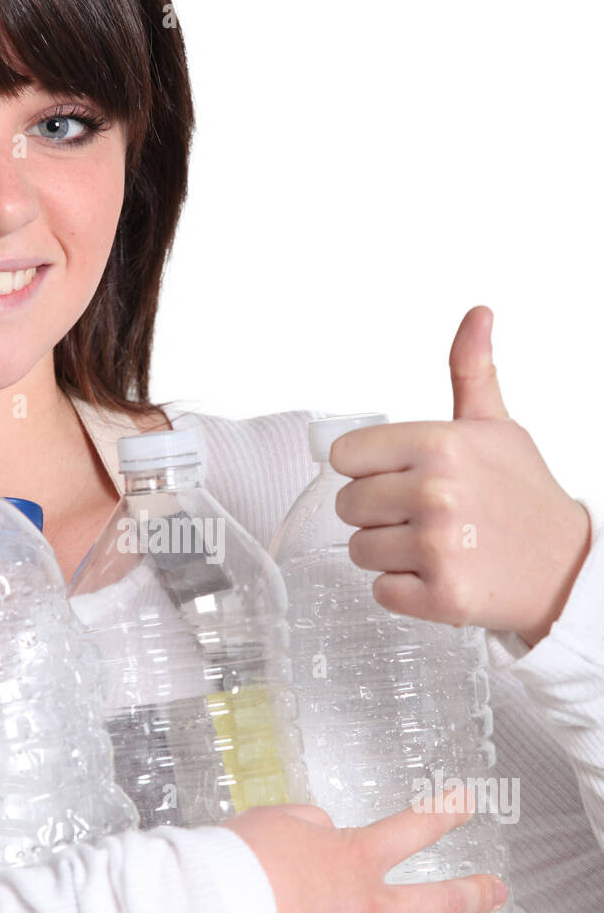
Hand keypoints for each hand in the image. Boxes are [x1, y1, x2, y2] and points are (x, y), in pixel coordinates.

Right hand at [225, 791, 505, 912]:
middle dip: (475, 893)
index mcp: (358, 858)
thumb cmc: (238, 864)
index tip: (468, 804)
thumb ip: (309, 823)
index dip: (446, 812)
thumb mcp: (276, 820)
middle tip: (496, 892)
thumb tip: (323, 832)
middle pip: (440, 902)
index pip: (416, 828)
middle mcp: (370, 909)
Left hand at [330, 306, 591, 645]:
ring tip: (434, 546)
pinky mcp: (439, 596)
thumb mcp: (497, 427)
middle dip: (377, 514)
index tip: (395, 477)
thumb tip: (477, 316)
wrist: (567, 569)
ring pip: (359, 550)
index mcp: (439, 444)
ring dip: (389, 553)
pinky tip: (438, 574)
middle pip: (347, 505)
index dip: (367, 469)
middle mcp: (435, 492)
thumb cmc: (525, 497)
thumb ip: (472, 372)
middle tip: (422, 516)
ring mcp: (437, 547)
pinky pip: (380, 590)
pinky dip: (404, 590)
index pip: (346, 455)